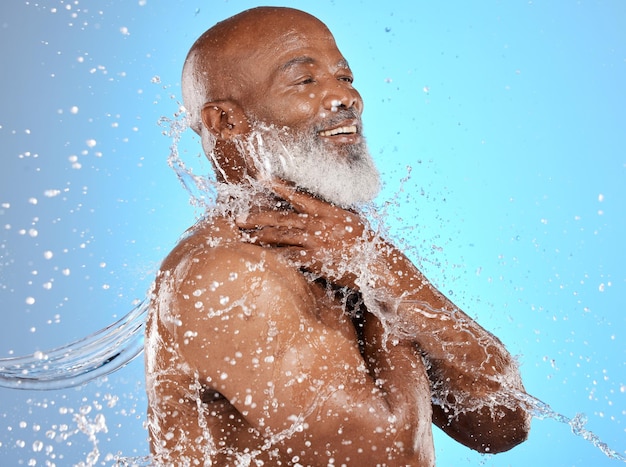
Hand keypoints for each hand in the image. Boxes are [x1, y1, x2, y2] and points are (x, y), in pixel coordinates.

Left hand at [235, 180, 371, 287]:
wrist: (379, 264)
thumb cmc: (367, 245)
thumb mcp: (352, 223)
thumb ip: (333, 216)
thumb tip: (321, 211)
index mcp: (329, 212)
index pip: (298, 196)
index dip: (278, 187)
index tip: (262, 178)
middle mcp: (320, 223)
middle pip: (281, 217)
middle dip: (257, 216)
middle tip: (238, 218)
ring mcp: (317, 241)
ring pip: (281, 236)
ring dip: (259, 236)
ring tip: (243, 236)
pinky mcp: (316, 260)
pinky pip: (289, 257)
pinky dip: (273, 256)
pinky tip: (260, 257)